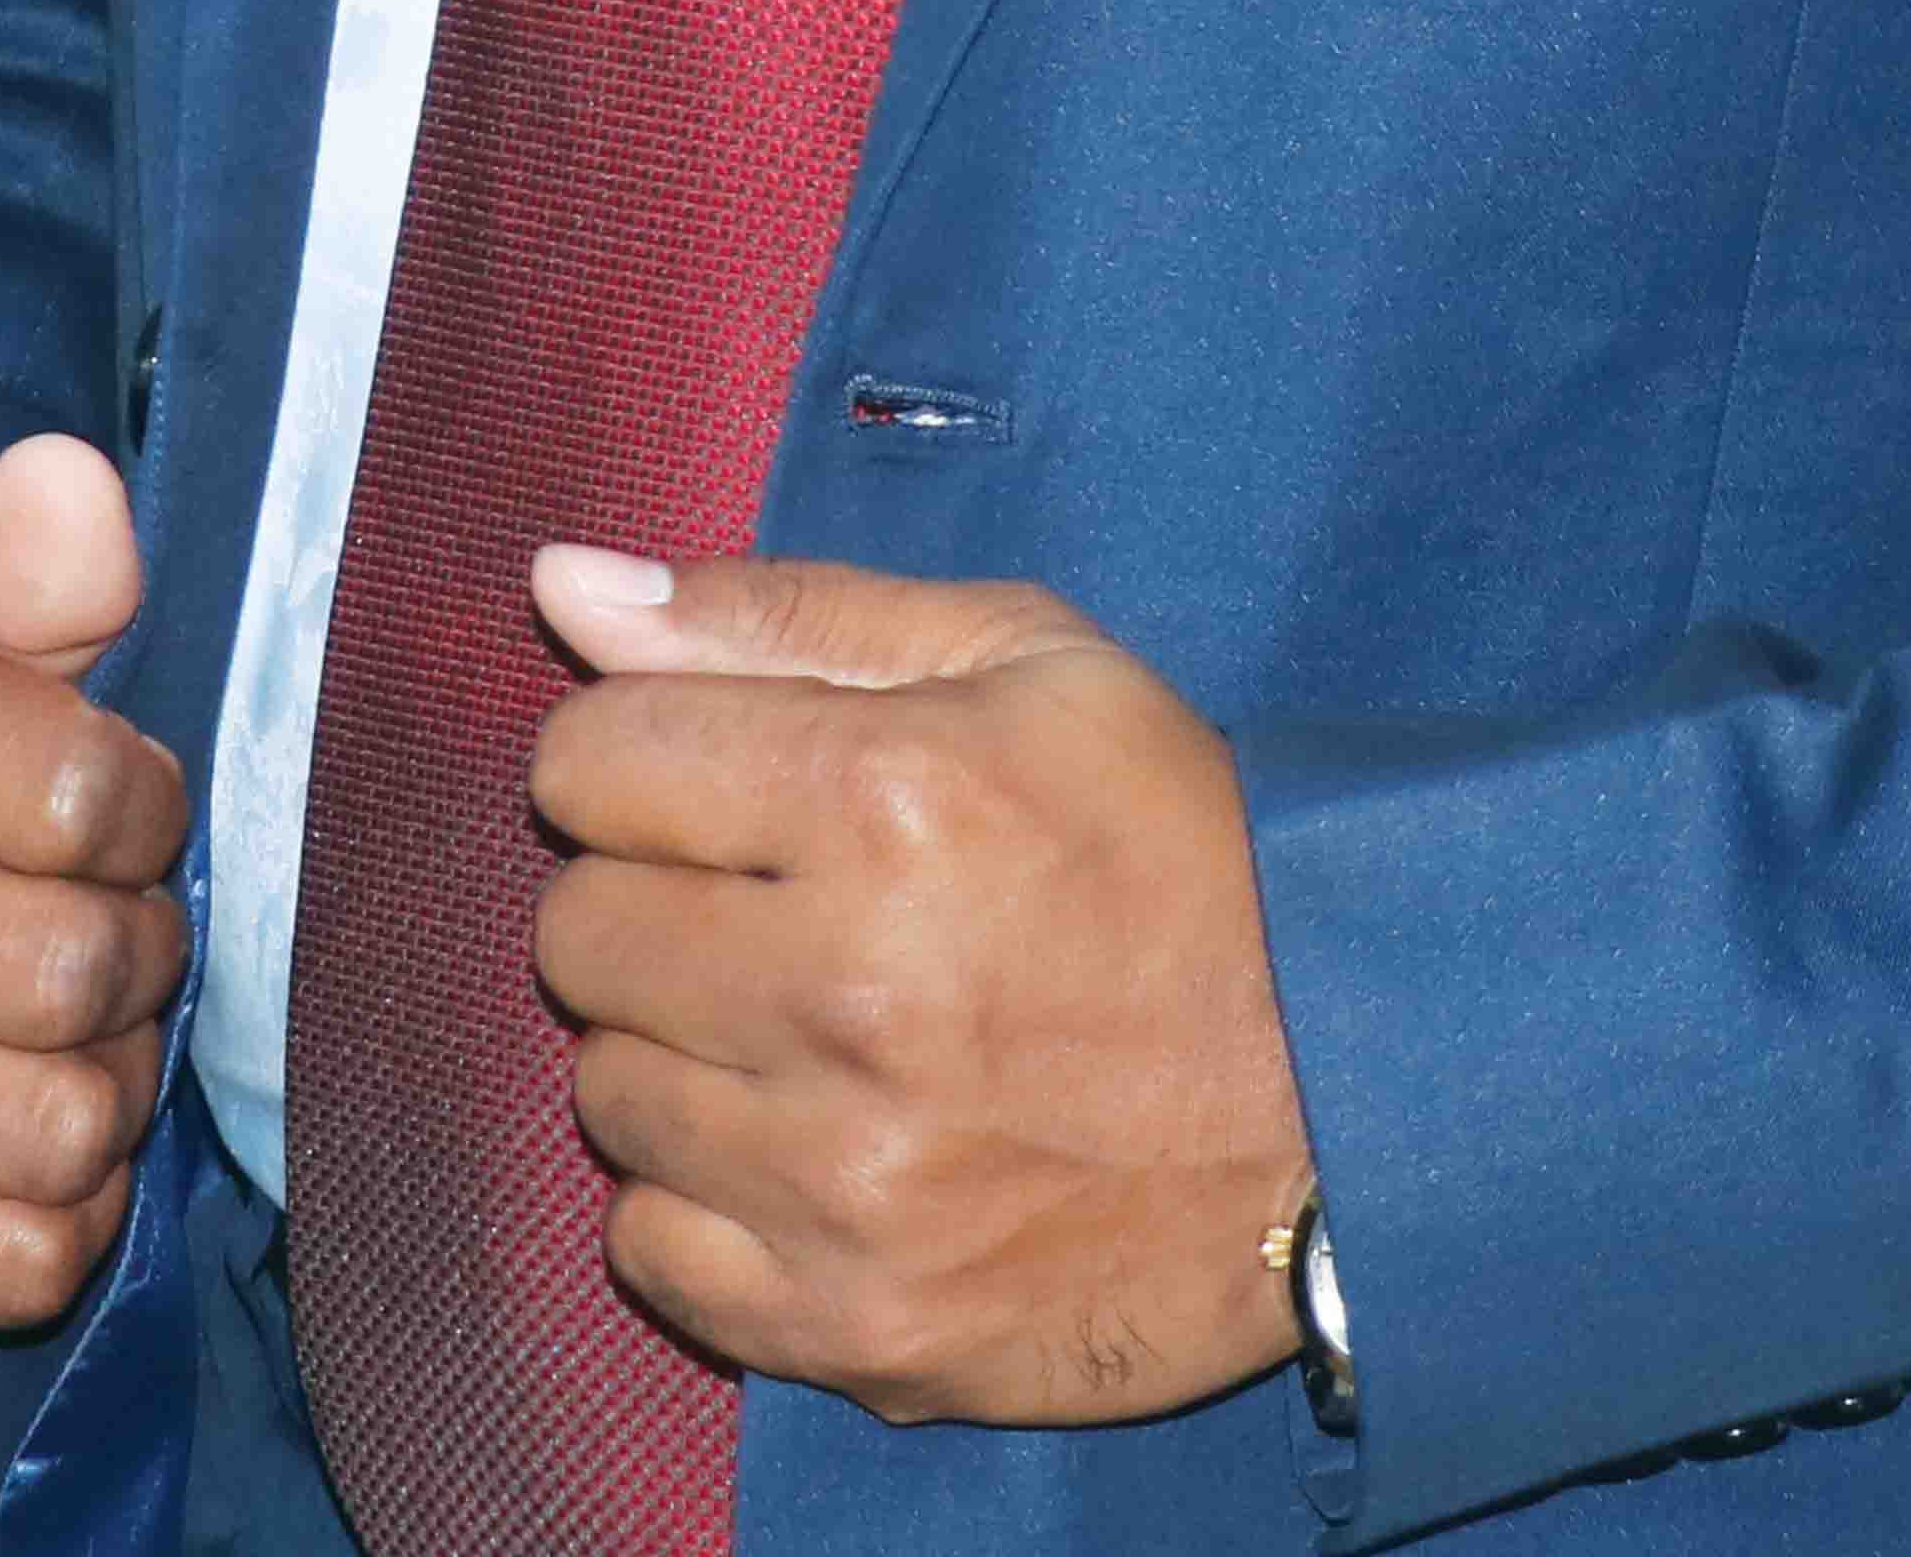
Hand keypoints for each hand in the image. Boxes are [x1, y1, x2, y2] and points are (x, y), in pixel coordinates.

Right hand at [0, 432, 190, 1329]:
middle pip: (62, 978)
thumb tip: (65, 485)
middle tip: (113, 918)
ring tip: (74, 1019)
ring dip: (111, 1081)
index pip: (73, 798)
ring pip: (50, 1132)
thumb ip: (54, 557)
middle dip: (136, 948)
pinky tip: (25, 1119)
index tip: (126, 795)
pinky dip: (62, 1210)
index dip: (146, 805)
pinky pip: (7, 1266)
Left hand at [528, 549, 1315, 1429]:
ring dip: (684, 1048)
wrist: (1348, 1102)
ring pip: (606, 1094)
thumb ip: (784, 615)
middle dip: (657, 895)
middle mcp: (846, 998)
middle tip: (780, 904)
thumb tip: (562, 585)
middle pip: (575, 932)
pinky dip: (708, 1198)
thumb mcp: (1030, 662)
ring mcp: (846, 1185)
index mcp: (888, 801)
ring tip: (815, 1025)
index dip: (643, 753)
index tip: (725, 780)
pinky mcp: (855, 1325)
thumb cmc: (1181, 848)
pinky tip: (815, 1146)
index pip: (587, 761)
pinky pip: (651, 1249)